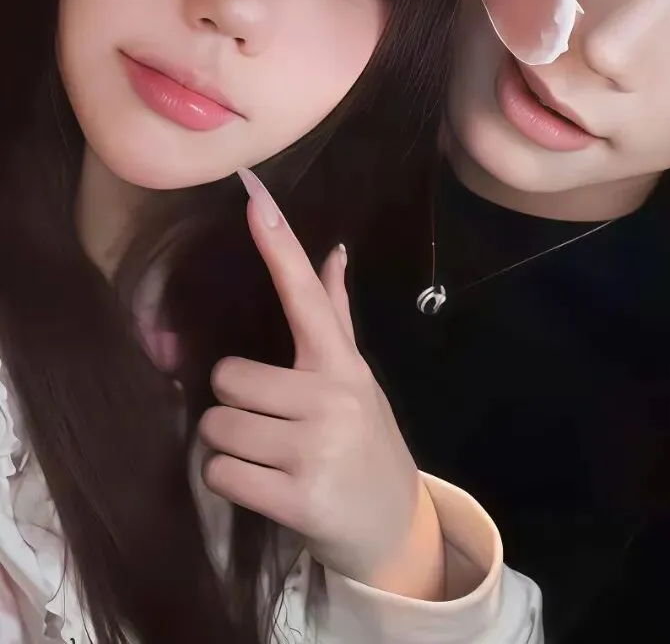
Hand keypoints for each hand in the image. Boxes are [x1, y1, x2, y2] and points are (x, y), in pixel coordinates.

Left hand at [199, 168, 444, 599]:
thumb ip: (336, 318)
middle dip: (235, 406)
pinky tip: (264, 488)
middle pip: (230, 378)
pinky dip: (230, 483)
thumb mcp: (357, 380)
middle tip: (269, 428)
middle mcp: (331, 398)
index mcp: (342, 365)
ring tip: (269, 459)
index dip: (278, 247)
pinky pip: (221, 474)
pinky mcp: (297, 497)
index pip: (305, 296)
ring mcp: (316, 447)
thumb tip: (334, 252)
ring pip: (218, 428)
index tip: (255, 199)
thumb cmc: (366, 443)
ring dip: (230, 447)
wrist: (395, 527)